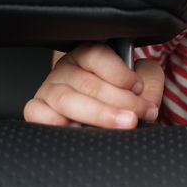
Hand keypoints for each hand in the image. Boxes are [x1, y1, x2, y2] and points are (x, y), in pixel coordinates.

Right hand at [23, 42, 163, 128]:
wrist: (109, 120)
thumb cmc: (125, 97)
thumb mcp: (144, 81)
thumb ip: (149, 80)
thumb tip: (145, 94)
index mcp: (88, 55)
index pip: (97, 55)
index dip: (119, 73)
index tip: (137, 87)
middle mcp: (66, 69)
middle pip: (87, 82)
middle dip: (118, 101)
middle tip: (136, 116)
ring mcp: (49, 90)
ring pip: (66, 100)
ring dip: (98, 114)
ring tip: (122, 125)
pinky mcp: (37, 111)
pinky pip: (40, 115)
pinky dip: (58, 124)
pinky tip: (81, 132)